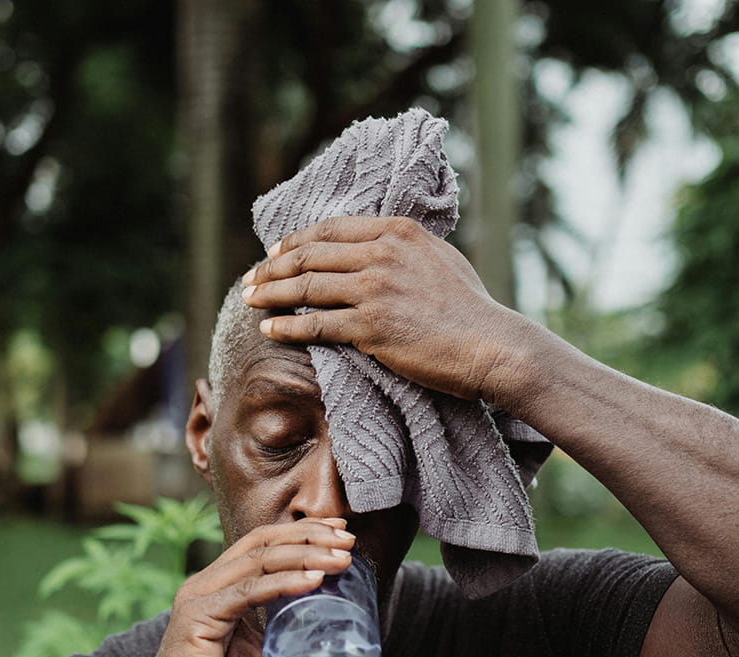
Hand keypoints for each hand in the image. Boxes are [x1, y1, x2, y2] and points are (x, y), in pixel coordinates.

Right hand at [118, 519, 354, 656]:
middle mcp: (206, 586)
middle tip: (348, 541)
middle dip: (310, 536)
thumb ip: (290, 640)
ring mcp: (199, 598)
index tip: (342, 536)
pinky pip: (248, 591)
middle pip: (263, 542)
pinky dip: (284, 583)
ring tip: (340, 558)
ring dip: (304, 555)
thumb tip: (336, 634)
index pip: (264, 546)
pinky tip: (313, 581)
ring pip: (258, 560)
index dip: (303, 535)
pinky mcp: (197, 618)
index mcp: (221, 590)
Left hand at [241, 216, 525, 402]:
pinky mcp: (370, 326)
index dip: (296, 240)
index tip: (275, 253)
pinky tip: (269, 328)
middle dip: (272, 267)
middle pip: (311, 254)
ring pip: (307, 286)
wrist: (490, 344)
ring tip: (248, 301)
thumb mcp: (440, 260)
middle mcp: (382, 253)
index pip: (331, 229)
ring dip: (270, 293)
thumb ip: (406, 251)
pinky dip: (287, 325)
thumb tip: (382, 250)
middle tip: (250, 279)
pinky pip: (316, 324)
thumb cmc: (471, 311)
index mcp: (397, 232)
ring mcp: (374, 289)